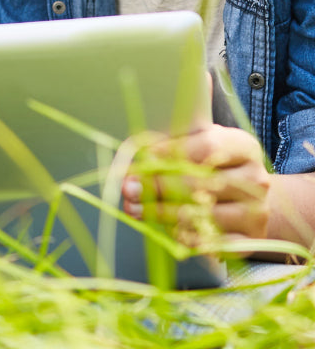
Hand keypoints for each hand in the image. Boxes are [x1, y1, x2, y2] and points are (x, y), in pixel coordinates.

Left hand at [122, 124, 270, 246]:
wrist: (246, 199)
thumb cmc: (211, 165)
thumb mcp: (196, 144)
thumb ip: (171, 145)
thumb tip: (139, 156)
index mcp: (243, 146)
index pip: (207, 147)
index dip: (171, 152)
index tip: (143, 158)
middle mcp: (256, 180)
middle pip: (201, 183)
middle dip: (157, 186)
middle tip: (129, 188)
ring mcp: (257, 213)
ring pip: (203, 214)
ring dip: (162, 212)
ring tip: (134, 208)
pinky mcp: (251, 241)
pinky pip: (212, 243)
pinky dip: (185, 236)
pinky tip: (165, 228)